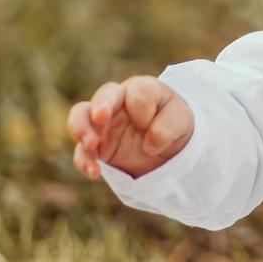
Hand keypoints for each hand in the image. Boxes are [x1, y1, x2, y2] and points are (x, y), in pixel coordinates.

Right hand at [68, 77, 194, 180]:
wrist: (167, 147)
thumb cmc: (173, 123)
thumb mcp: (182, 121)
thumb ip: (169, 127)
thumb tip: (150, 144)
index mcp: (140, 89)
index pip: (137, 91)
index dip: (143, 110)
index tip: (150, 123)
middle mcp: (117, 102)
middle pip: (103, 94)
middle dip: (101, 104)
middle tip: (101, 117)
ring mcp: (103, 123)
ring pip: (80, 115)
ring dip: (81, 127)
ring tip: (90, 144)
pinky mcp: (96, 147)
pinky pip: (82, 151)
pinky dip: (84, 160)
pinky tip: (94, 172)